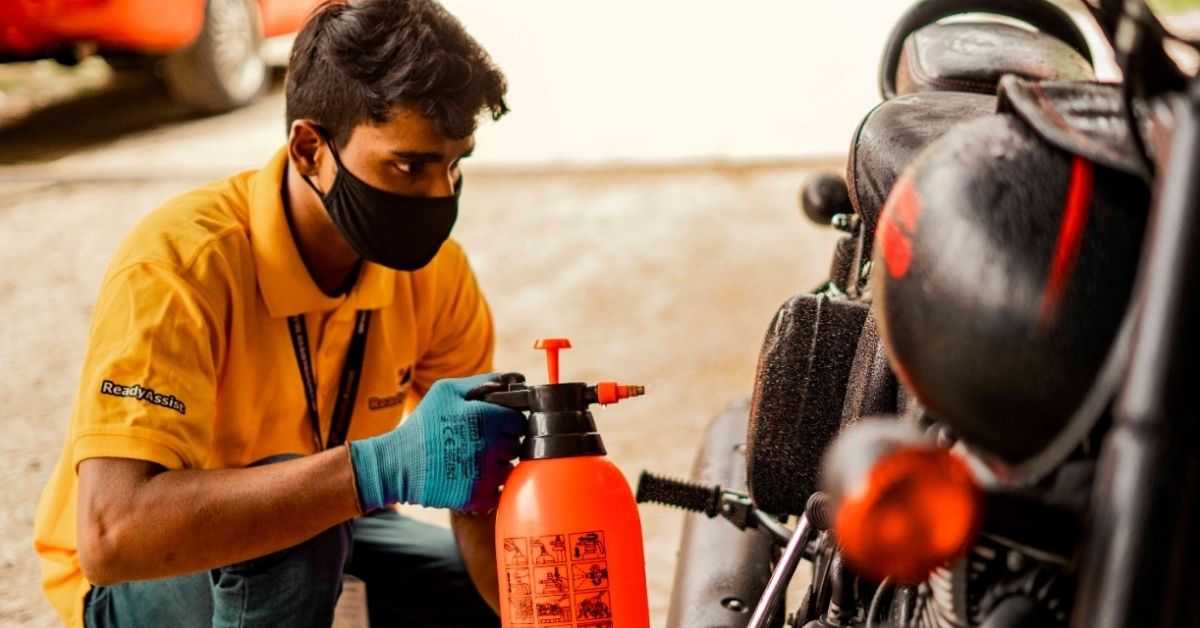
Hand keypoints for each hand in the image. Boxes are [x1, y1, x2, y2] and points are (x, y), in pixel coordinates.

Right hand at [348, 372, 525, 511]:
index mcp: (486, 416)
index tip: (493, 427)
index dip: (507, 423)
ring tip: (471, 462)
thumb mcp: (447, 391)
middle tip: (477, 444)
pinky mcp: (477, 497)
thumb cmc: (423, 425)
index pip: (520, 422)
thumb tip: (517, 378)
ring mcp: (485, 473)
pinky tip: (470, 479)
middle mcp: (490, 444)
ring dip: (496, 467)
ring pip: (508, 470)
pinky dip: (488, 488)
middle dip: (502, 444)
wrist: (397, 465)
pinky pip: (498, 491)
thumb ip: (484, 382)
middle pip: (516, 446)